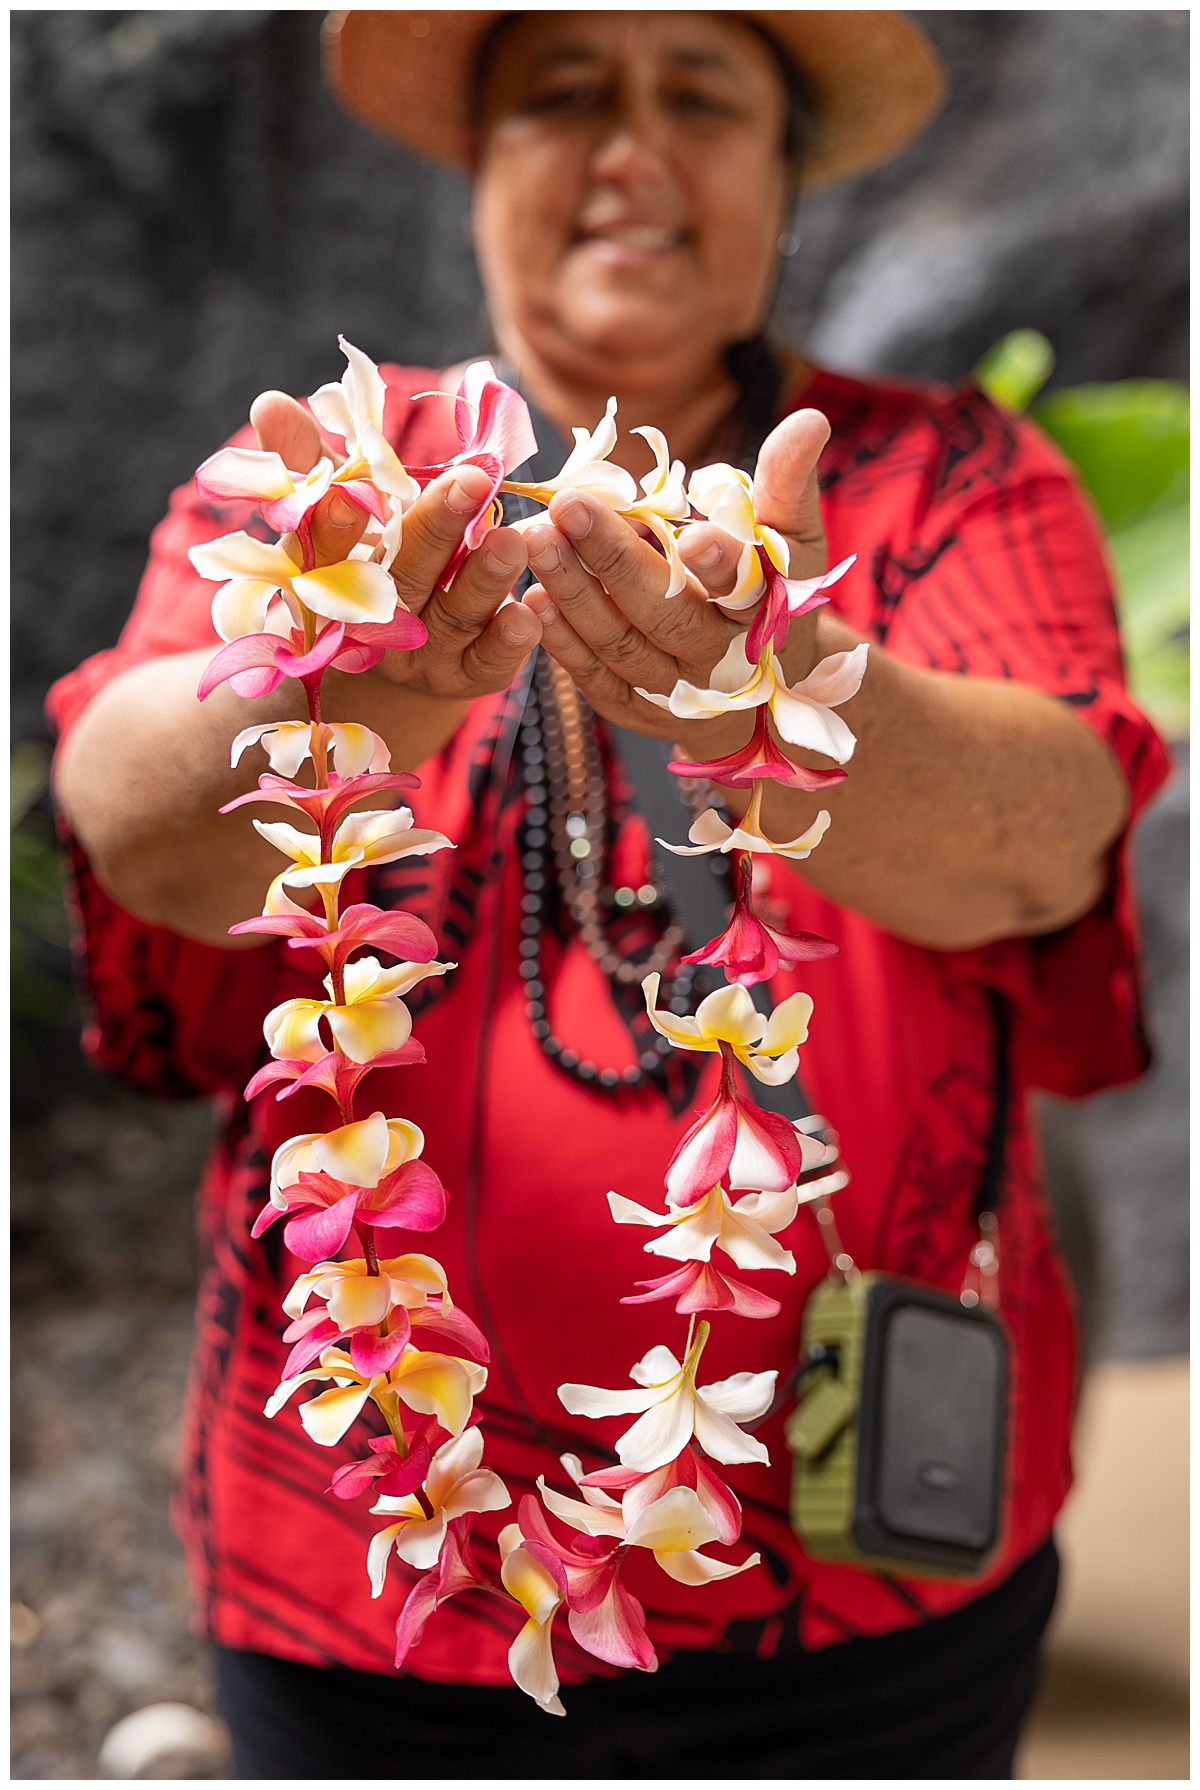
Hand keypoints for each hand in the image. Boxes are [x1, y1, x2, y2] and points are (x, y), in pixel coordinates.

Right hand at [251, 392, 541, 702]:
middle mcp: (374, 622)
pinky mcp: (466, 676)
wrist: (386, 664)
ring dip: (483, 580)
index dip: (336, 527)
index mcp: (331, 580)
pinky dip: (507, 641)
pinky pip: (489, 663)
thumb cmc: (360, 563)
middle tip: (471, 481)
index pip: (328, 551)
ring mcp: (421, 654)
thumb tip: (271, 402)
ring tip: (512, 539)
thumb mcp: (331, 513)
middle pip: (403, 577)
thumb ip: (306, 461)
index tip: (348, 495)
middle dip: (435, 529)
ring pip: (454, 615)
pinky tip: (527, 613)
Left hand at [521, 408, 831, 753]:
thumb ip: (788, 484)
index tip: (693, 535)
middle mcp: (720, 660)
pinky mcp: (637, 710)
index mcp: (763, 612)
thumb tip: (809, 418)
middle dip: (615, 560)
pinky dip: (563, 642)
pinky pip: (596, 678)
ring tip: (537, 539)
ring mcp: (676, 692)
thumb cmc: (769, 594)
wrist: (760, 692)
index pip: (742, 587)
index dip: (720, 564)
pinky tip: (532, 598)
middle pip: (665, 614)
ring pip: (620, 645)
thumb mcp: (791, 542)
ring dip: (574, 593)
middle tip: (568, 506)